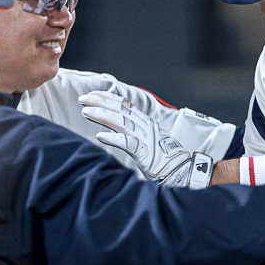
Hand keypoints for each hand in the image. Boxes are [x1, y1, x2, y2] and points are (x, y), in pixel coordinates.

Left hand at [84, 74, 232, 156]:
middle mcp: (145, 126)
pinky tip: (100, 136)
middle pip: (120, 110)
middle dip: (100, 102)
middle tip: (82, 99)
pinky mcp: (145, 153)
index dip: (108, 98)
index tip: (92, 93)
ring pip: (121, 123)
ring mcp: (145, 138)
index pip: (125, 105)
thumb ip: (135, 131)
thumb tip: (116, 127)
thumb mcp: (149, 139)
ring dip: (102, 116)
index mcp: (146, 122)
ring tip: (86, 112)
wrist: (182, 171)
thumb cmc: (164, 158)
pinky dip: (114, 139)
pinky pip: (127, 144)